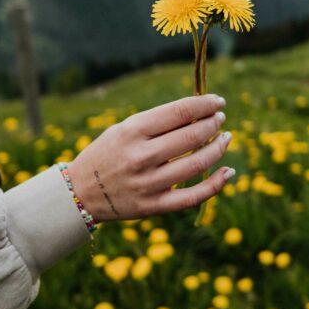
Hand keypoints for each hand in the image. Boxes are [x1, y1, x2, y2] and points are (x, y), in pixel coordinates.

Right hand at [67, 94, 233, 221]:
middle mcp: (141, 156)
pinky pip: (193, 197)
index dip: (205, 104)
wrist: (81, 192)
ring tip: (226, 137)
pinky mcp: (154, 206)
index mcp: (133, 131)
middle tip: (220, 119)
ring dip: (219, 148)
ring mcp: (149, 183)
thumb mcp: (125, 129)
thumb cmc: (108, 153)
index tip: (218, 102)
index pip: (180, 112)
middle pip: (192, 135)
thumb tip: (199, 112)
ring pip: (197, 164)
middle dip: (213, 123)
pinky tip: (228, 171)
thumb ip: (158, 122)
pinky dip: (216, 184)